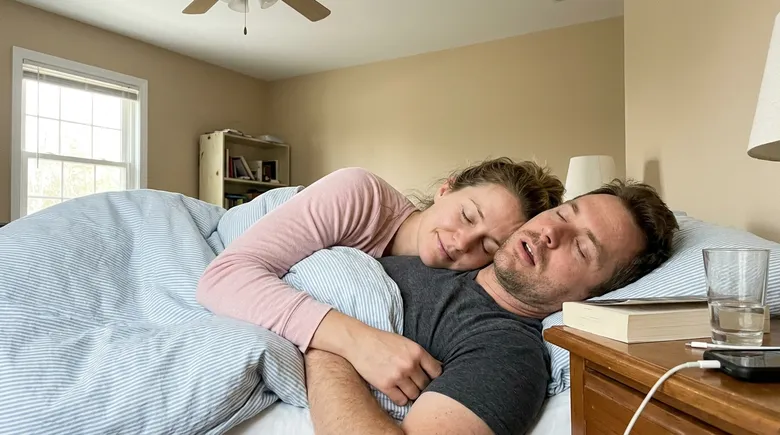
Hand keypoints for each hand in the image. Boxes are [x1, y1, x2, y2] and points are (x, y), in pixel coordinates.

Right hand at [309, 310, 442, 405]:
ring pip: (414, 395)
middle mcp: (409, 364)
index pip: (437, 372)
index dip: (434, 377)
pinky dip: (400, 398)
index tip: (428, 378)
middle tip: (413, 383)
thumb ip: (420, 356)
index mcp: (417, 351)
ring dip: (411, 393)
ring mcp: (397, 376)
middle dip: (421, 385)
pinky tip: (396, 391)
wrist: (359, 342)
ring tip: (404, 387)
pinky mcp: (385, 385)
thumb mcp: (405, 343)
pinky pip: (401, 400)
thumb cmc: (383, 341)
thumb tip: (439, 368)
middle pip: (426, 385)